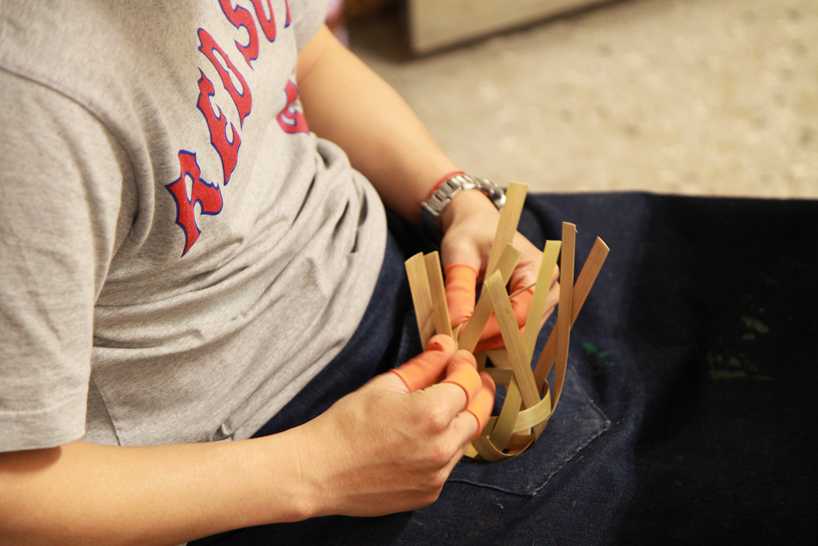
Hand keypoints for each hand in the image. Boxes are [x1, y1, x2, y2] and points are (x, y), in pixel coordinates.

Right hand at [294, 335, 494, 517]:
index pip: (468, 384)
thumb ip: (423, 366)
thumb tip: (445, 346)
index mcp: (431, 414)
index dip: (465, 367)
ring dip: (458, 423)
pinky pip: (447, 466)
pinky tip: (421, 442)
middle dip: (476, 394)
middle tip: (468, 381)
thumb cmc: (346, 425)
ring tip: (438, 412)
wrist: (319, 472)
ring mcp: (437, 475)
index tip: (458, 360)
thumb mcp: (384, 386)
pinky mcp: (429, 494)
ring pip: (464, 442)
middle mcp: (441, 447)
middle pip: (477, 414)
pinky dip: (442, 450)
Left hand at [438, 190, 559, 348]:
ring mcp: (543, 301)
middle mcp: (548, 287)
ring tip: (462, 338)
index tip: (461, 334)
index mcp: (538, 268)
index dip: (492, 328)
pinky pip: (516, 332)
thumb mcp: (459, 255)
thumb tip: (455, 326)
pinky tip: (473, 334)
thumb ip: (459, 289)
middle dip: (491, 339)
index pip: (521, 310)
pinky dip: (494, 337)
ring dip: (492, 341)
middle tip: (457, 342)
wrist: (477, 226)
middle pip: (525, 328)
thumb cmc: (471, 234)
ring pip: (521, 335)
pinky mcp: (532, 310)